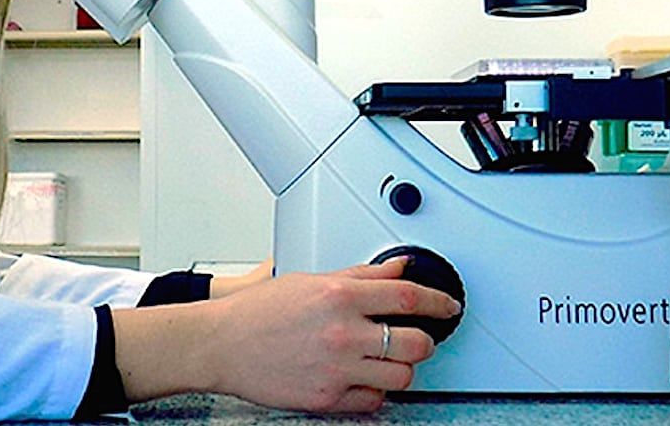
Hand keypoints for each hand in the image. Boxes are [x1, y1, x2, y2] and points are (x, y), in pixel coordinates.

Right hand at [201, 256, 460, 412]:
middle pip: (415, 343)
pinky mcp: (327, 398)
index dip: (438, 301)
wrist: (221, 344)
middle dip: (423, 340)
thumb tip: (398, 269)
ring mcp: (336, 368)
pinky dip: (375, 390)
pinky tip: (362, 377)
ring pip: (401, 376)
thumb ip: (360, 275)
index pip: (408, 298)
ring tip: (384, 358)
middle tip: (414, 337)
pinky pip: (374, 400)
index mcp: (339, 296)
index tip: (448, 306)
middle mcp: (342, 332)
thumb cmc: (259, 312)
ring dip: (400, 367)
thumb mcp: (311, 280)